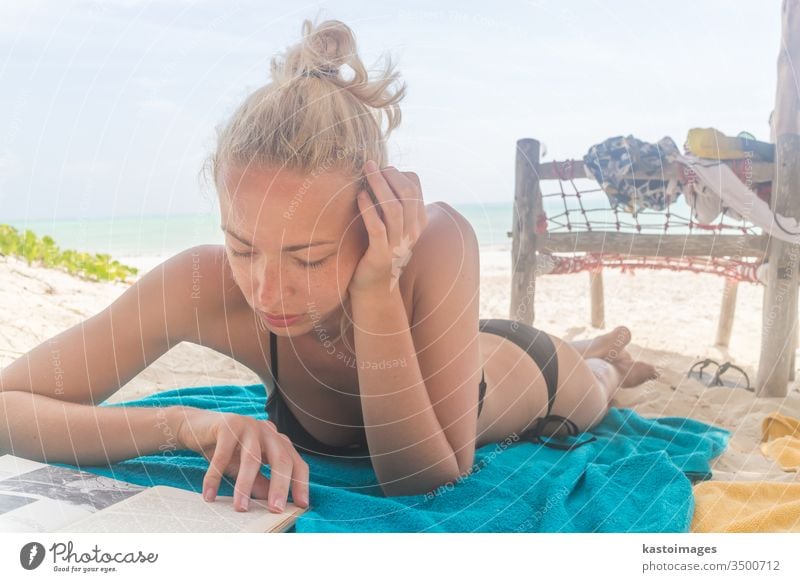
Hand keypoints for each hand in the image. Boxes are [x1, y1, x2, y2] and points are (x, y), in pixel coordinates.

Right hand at [175, 407, 309, 512]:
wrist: (195, 427)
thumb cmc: (226, 450)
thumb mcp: (245, 468)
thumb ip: (260, 482)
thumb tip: (272, 504)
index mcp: (277, 441)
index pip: (296, 462)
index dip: (301, 483)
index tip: (302, 505)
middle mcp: (267, 431)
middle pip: (281, 459)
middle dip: (280, 486)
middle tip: (275, 510)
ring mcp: (249, 425)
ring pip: (252, 458)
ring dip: (245, 486)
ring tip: (240, 508)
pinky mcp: (227, 425)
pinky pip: (222, 455)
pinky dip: (215, 477)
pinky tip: (209, 496)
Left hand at [350, 160, 427, 295]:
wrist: (374, 288)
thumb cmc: (377, 250)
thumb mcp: (390, 225)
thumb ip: (390, 204)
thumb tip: (377, 174)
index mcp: (417, 222)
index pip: (414, 187)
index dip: (398, 173)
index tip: (381, 169)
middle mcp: (412, 232)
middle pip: (406, 193)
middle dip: (388, 175)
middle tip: (370, 165)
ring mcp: (398, 244)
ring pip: (394, 208)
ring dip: (379, 186)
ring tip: (365, 172)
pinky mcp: (381, 254)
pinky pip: (377, 227)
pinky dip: (368, 209)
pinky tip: (360, 196)